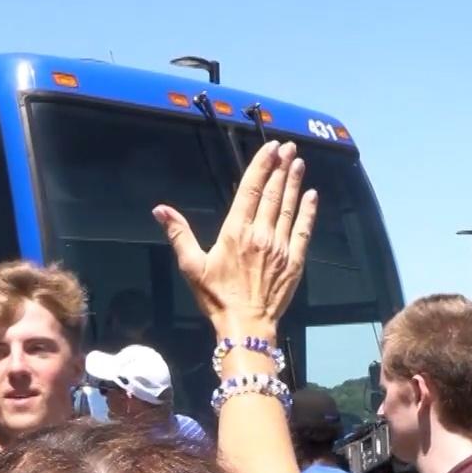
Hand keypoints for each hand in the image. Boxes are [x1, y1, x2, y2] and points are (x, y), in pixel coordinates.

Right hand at [154, 140, 316, 337]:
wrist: (246, 326)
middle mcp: (260, 234)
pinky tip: (311, 195)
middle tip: (289, 147)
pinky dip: (308, 211)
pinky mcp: (294, 261)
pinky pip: (303, 230)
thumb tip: (160, 209)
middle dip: (281, 168)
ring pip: (288, 207)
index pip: (250, 190)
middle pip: (272, 194)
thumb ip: (179, 234)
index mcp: (236, 232)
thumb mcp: (192, 266)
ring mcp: (280, 247)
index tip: (270, 148)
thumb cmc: (216, 297)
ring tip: (298, 162)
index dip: (261, 166)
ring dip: (294, 183)